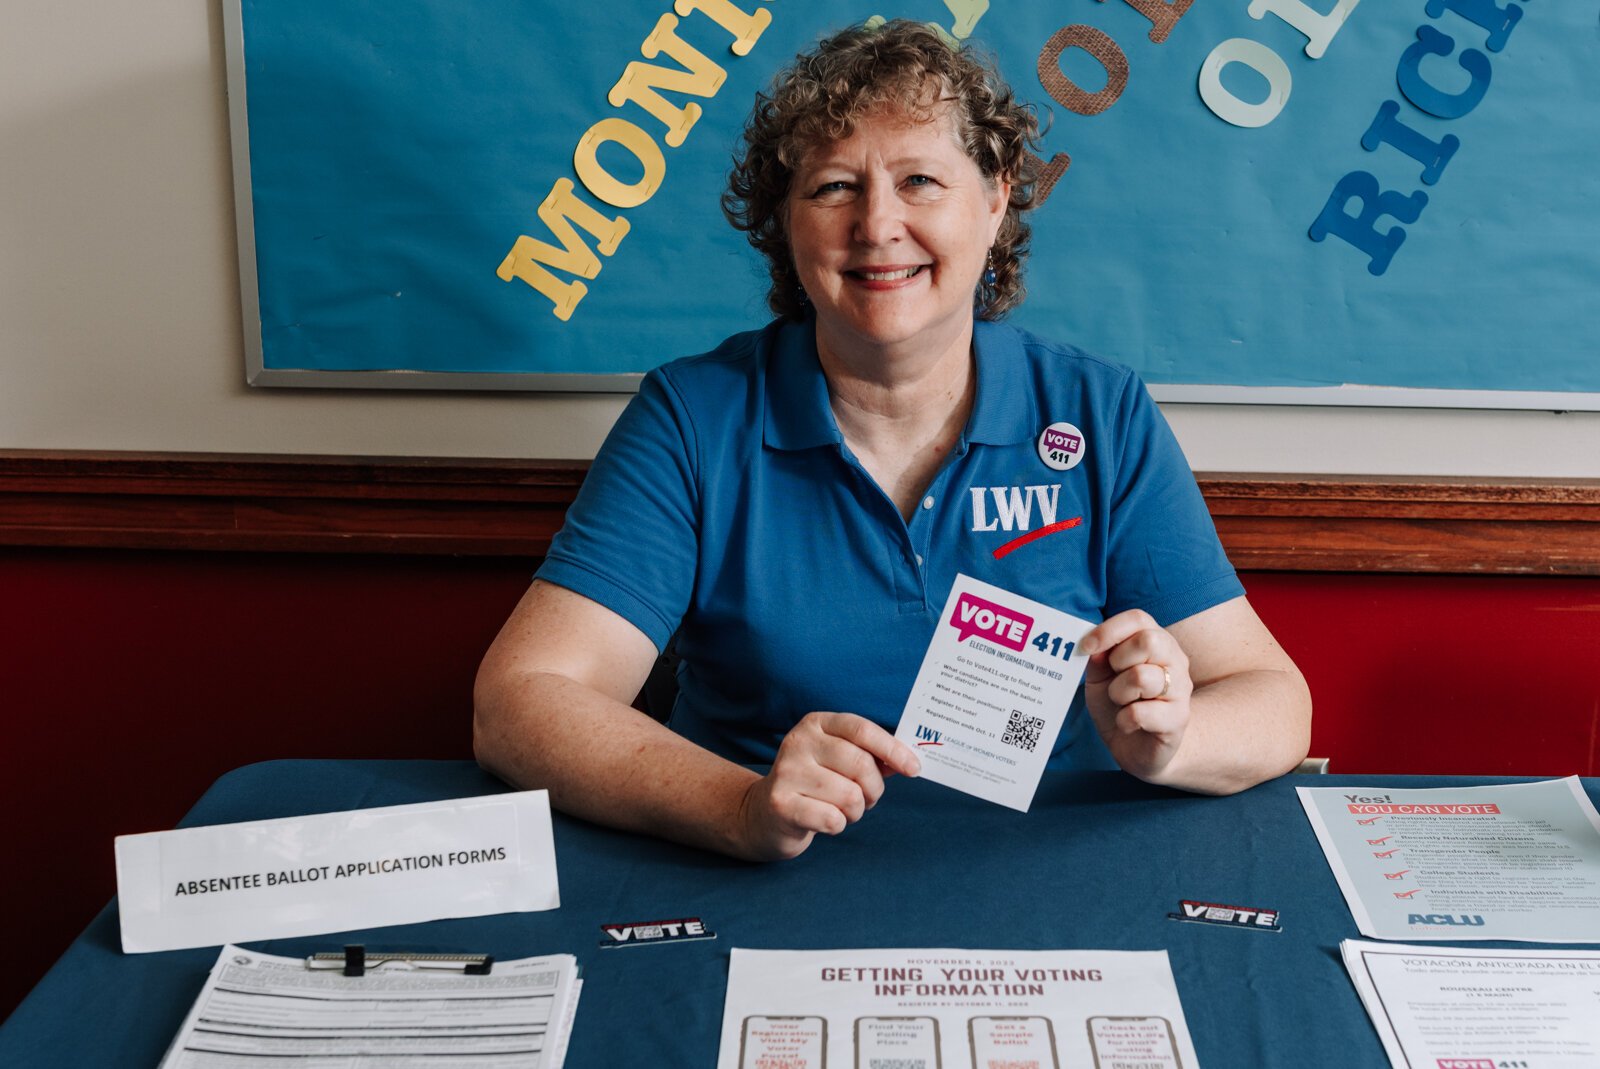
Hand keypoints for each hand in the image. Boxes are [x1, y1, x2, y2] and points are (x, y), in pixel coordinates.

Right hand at [736, 712, 920, 860]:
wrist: (763, 813)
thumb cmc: (814, 784)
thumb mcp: (839, 760)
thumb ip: (871, 756)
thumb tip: (908, 760)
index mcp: (816, 723)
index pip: (862, 729)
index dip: (893, 749)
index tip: (914, 768)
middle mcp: (798, 741)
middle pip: (861, 765)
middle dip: (874, 789)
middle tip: (867, 799)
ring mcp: (787, 772)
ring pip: (850, 796)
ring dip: (855, 811)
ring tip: (840, 809)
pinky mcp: (781, 803)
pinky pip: (833, 819)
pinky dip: (838, 825)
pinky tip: (824, 820)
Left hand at [1080, 609, 1193, 782]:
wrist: (1140, 748)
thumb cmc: (1121, 704)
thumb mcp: (1101, 677)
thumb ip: (1097, 657)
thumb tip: (1091, 645)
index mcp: (1156, 642)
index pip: (1138, 619)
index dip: (1108, 630)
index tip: (1086, 647)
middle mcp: (1175, 660)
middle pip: (1148, 641)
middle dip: (1118, 661)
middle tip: (1114, 678)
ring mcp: (1180, 690)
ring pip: (1142, 677)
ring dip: (1118, 693)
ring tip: (1121, 703)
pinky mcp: (1178, 720)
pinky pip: (1141, 713)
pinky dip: (1124, 720)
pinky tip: (1128, 724)